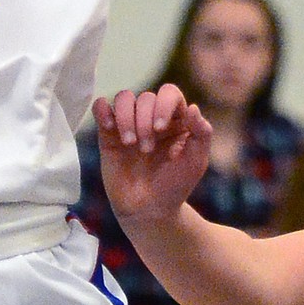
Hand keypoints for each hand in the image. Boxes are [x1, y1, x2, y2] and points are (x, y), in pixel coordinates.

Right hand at [92, 84, 212, 222]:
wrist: (148, 211)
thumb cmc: (175, 185)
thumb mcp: (196, 161)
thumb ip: (201, 133)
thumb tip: (193, 107)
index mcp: (175, 118)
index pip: (169, 93)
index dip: (163, 105)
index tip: (160, 129)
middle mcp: (151, 116)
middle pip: (146, 97)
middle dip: (145, 122)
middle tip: (147, 150)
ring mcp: (129, 123)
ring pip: (124, 98)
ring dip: (126, 118)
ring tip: (130, 143)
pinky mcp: (108, 134)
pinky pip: (102, 107)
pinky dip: (103, 110)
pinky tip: (109, 127)